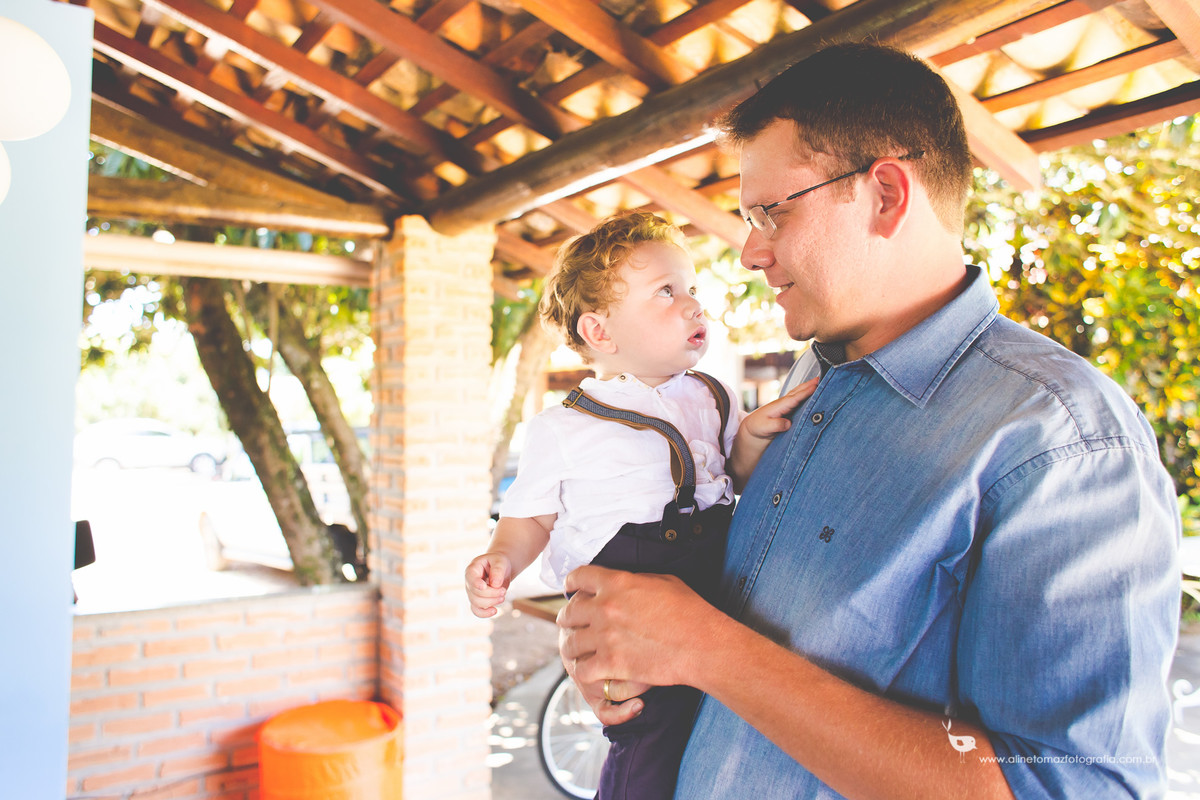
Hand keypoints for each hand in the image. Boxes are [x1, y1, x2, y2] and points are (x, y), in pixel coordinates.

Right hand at [464, 552, 512, 617]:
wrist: (500, 569)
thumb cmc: (498, 563)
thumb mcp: (500, 561)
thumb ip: (498, 570)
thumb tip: (495, 584)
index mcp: (472, 569)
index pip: (470, 578)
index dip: (476, 584)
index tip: (484, 586)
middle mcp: (470, 582)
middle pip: (475, 593)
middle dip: (491, 594)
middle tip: (504, 591)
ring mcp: (472, 593)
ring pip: (476, 603)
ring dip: (491, 602)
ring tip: (503, 597)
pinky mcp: (478, 601)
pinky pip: (477, 611)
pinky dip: (485, 613)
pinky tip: (495, 611)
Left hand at [557, 565, 714, 723]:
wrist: (701, 644)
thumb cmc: (690, 611)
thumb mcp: (662, 581)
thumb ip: (635, 580)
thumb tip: (624, 583)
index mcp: (616, 582)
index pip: (578, 577)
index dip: (572, 584)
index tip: (571, 590)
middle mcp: (605, 607)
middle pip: (568, 612)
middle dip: (567, 619)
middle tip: (570, 624)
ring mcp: (605, 636)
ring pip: (570, 643)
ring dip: (572, 647)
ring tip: (576, 650)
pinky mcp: (611, 663)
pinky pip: (581, 670)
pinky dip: (582, 671)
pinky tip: (589, 671)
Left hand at [741, 377, 817, 440]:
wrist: (752, 429)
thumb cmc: (758, 427)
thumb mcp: (764, 427)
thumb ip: (776, 425)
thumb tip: (788, 423)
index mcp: (779, 406)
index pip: (794, 398)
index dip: (805, 392)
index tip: (815, 386)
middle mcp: (783, 403)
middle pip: (798, 392)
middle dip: (809, 385)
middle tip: (821, 378)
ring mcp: (785, 405)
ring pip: (798, 393)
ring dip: (808, 387)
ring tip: (818, 381)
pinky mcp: (787, 410)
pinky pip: (798, 399)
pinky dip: (805, 393)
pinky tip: (811, 391)